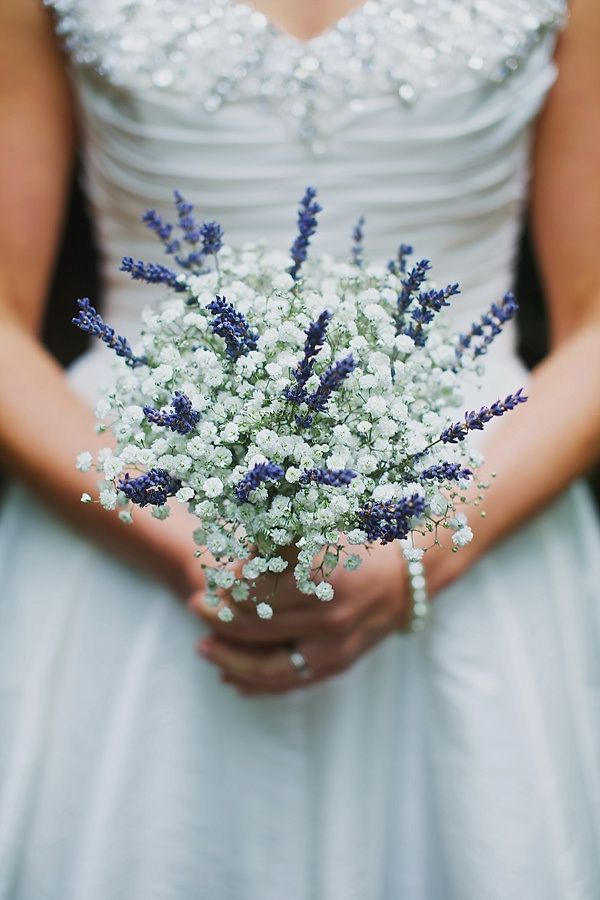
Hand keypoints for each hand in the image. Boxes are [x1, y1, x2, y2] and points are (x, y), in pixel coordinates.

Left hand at [188, 541, 409, 694]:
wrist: (405, 580)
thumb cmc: (358, 545)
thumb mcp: (321, 529)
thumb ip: (276, 536)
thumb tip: (232, 547)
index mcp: (324, 577)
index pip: (257, 590)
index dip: (229, 584)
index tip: (213, 575)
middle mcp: (330, 617)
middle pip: (257, 627)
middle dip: (219, 617)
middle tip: (195, 605)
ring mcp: (335, 648)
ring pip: (268, 666)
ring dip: (229, 659)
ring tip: (202, 648)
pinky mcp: (337, 666)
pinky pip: (288, 683)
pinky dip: (256, 684)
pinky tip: (230, 677)